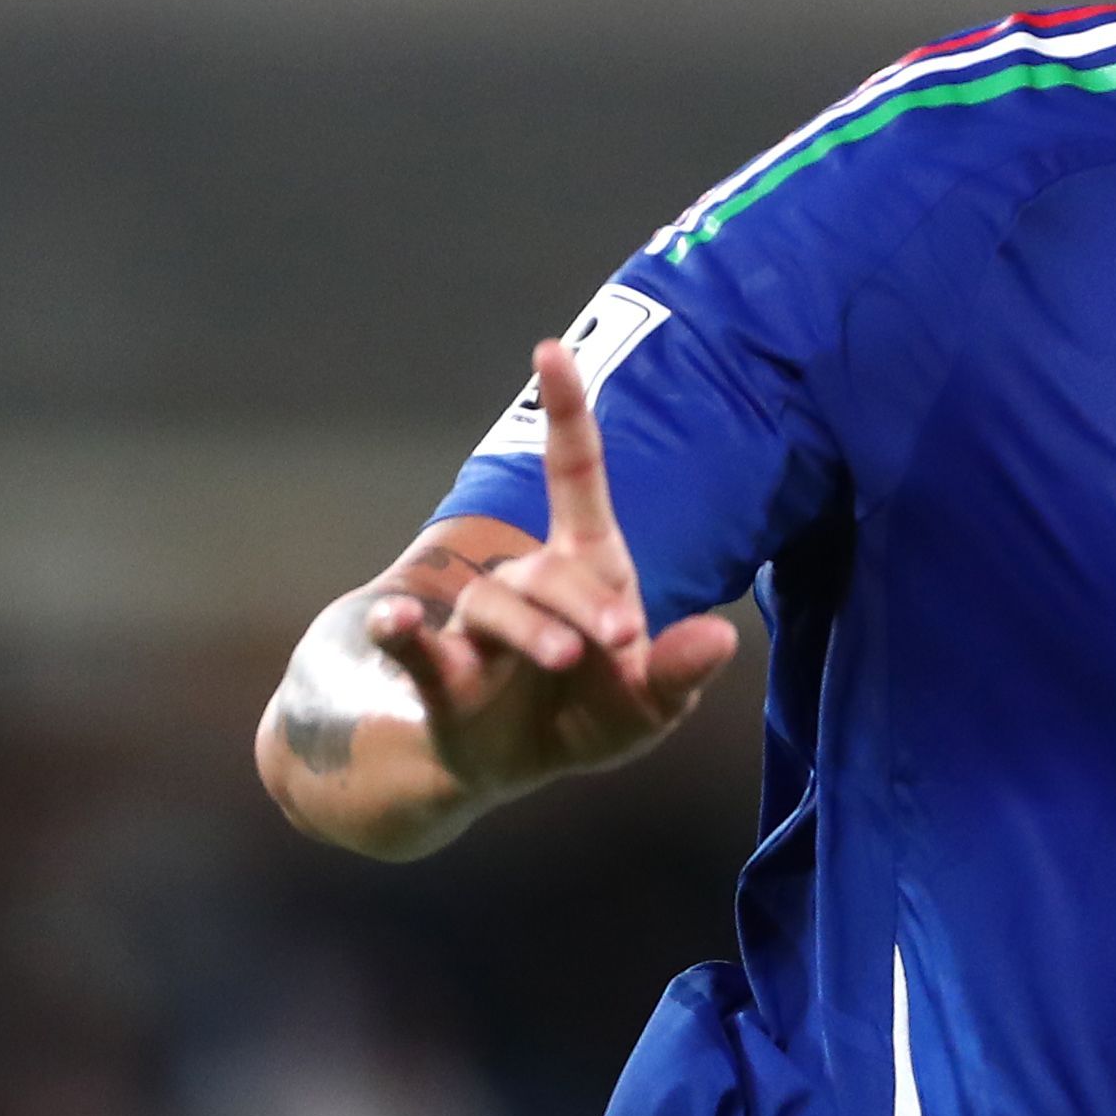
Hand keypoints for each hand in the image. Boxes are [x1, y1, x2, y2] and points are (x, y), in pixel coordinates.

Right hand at [368, 340, 743, 799]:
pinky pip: (413, 643)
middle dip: (586, 601)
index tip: (551, 349)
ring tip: (562, 657)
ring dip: (528, 628)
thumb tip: (723, 639)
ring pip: (492, 604)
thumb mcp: (651, 705)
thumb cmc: (589, 716)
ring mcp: (476, 625)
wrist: (510, 765)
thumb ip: (680, 672)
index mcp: (585, 570)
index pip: (573, 479)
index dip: (565, 415)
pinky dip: (400, 631)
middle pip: (548, 571)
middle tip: (623, 640)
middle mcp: (527, 583)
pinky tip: (392, 622)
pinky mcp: (438, 672)